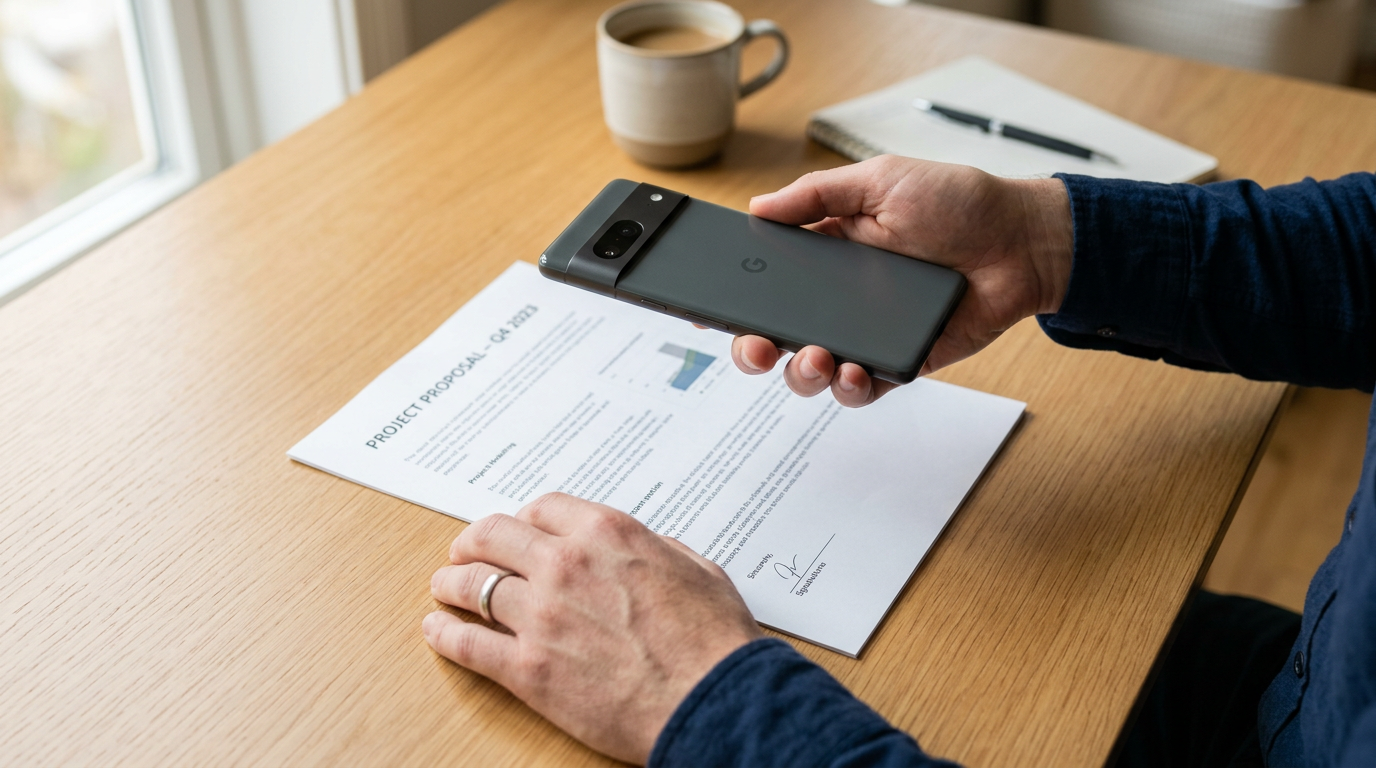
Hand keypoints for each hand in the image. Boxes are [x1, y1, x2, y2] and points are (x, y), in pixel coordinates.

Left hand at [423, 493, 761, 763]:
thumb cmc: (715, 641)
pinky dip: (444, 634)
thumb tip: (646, 550)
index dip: (522, 519)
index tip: (516, 530)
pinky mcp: (528, 668)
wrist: (715, 700)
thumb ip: (659, 551)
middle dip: (473, 542)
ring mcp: (542, 616)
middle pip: (494, 536)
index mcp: (607, 534)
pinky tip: (436, 629)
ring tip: (445, 587)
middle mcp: (566, 565)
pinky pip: (467, 644)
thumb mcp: (697, 569)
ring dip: (452, 583)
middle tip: (465, 551)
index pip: (542, 508)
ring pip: (473, 585)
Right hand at [733, 155, 1073, 406]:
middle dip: (752, 350)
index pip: (763, 283)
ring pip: (812, 371)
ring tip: (817, 358)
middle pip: (775, 337)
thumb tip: (757, 207)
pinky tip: (854, 371)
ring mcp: (865, 334)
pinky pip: (861, 390)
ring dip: (801, 373)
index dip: (732, 301)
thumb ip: (816, 194)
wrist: (1021, 241)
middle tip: (756, 347)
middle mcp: (836, 300)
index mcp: (823, 254)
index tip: (706, 312)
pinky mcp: (899, 362)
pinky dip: (850, 388)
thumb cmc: (958, 203)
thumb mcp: (880, 180)